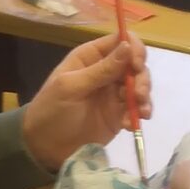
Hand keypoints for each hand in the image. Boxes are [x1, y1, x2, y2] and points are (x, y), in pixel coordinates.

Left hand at [21, 33, 149, 169]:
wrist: (45, 147)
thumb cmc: (51, 111)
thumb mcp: (72, 87)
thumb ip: (101, 69)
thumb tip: (128, 46)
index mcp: (90, 57)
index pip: (120, 41)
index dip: (133, 48)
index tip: (136, 65)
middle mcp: (106, 70)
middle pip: (135, 63)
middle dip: (141, 77)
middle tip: (138, 94)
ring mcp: (114, 93)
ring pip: (140, 84)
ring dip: (144, 96)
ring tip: (140, 112)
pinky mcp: (120, 113)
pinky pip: (138, 107)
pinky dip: (140, 113)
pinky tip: (130, 125)